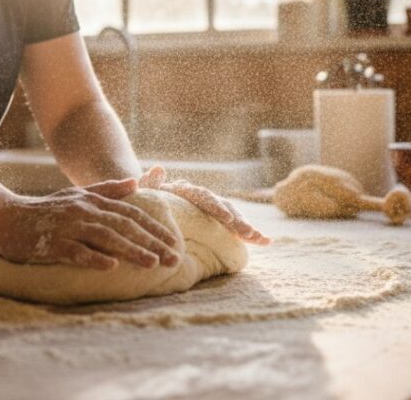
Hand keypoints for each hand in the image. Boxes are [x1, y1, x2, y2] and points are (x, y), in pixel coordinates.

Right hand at [0, 178, 182, 269]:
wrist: (5, 216)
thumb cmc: (45, 209)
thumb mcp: (78, 195)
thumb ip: (107, 190)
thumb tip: (136, 183)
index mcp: (92, 201)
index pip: (131, 214)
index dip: (154, 227)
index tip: (174, 241)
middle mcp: (84, 211)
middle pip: (124, 226)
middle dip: (152, 241)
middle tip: (174, 258)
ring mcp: (68, 226)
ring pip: (106, 238)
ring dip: (131, 251)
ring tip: (153, 264)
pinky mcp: (51, 243)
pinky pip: (76, 252)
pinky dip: (94, 258)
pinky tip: (112, 267)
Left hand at [139, 166, 270, 244]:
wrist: (151, 201)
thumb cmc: (145, 202)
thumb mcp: (145, 194)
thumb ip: (150, 184)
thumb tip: (158, 168)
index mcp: (186, 191)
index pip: (203, 196)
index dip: (214, 205)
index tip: (224, 216)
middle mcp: (202, 197)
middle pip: (223, 206)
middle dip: (237, 220)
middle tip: (248, 233)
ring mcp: (211, 208)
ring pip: (233, 216)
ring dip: (246, 227)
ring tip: (260, 239)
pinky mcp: (217, 221)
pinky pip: (234, 228)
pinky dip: (249, 234)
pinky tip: (265, 241)